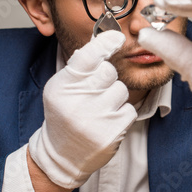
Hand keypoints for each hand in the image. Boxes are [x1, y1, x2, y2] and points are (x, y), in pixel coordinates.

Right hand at [29, 31, 136, 188]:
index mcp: (62, 86)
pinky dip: (122, 114)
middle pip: (109, 71)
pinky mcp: (112, 133)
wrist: (62, 155)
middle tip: (95, 92)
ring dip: (115, 98)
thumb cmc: (65, 114)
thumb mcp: (62, 88)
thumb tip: (103, 37)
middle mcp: (77, 102)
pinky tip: (107, 122)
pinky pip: (129, 110)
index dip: (104, 43)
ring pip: (121, 90)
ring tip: (99, 110)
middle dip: (107, 78)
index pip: (87, 57)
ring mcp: (95, 119)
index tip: (117, 37)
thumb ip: (80, 66)